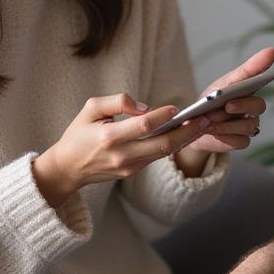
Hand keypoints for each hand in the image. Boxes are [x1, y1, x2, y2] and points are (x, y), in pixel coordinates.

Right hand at [32, 94, 215, 207]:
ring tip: (203, 125)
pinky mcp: (132, 172)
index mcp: (109, 137)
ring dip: (186, 139)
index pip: (144, 125)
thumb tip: (144, 106)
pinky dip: (173, 145)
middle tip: (206, 119)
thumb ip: (117, 101)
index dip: (163, 116)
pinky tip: (186, 134)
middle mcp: (122, 155)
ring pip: (164, 152)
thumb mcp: (90, 109)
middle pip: (163, 144)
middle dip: (187, 132)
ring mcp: (129, 167)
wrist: (67, 168)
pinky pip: (156, 157)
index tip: (177, 108)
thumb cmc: (78, 134)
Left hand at [176, 47, 273, 169]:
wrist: (193, 127)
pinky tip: (213, 132)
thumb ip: (245, 71)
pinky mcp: (241, 141)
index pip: (260, 77)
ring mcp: (249, 126)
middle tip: (228, 105)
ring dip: (227, 123)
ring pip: (248, 126)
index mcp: (249, 89)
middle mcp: (253, 108)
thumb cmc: (211, 101)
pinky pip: (240, 140)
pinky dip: (225, 137)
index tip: (271, 55)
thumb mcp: (222, 85)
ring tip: (210, 120)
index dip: (264, 67)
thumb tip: (271, 52)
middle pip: (258, 105)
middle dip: (243, 105)